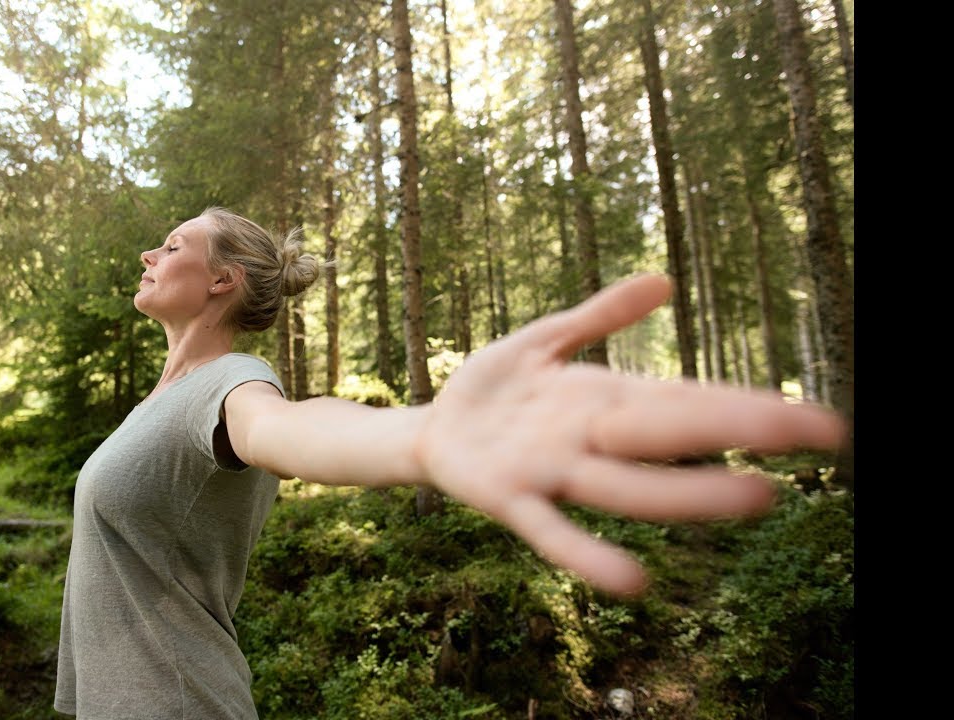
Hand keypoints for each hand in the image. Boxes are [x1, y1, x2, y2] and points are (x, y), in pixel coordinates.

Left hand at [413, 274, 845, 595]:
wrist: (431, 430)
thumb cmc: (495, 388)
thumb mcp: (545, 340)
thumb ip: (598, 315)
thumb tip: (664, 282)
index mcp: (608, 400)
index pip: (691, 400)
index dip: (752, 404)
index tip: (821, 418)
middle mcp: (595, 441)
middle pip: (676, 435)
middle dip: (744, 431)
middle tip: (822, 434)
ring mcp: (556, 473)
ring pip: (631, 486)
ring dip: (690, 494)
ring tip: (757, 497)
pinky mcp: (510, 499)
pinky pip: (553, 531)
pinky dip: (587, 555)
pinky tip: (631, 582)